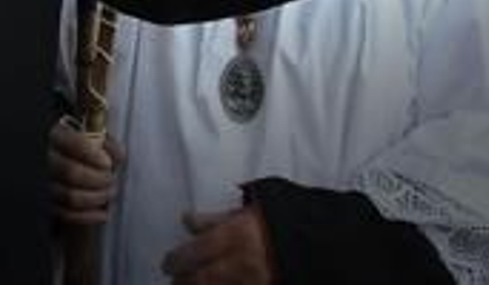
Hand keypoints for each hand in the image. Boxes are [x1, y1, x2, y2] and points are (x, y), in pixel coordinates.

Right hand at [47, 117, 124, 224]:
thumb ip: (111, 146)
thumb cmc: (100, 154)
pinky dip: (90, 216)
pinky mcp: (54, 206)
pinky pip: (68, 216)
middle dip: (97, 179)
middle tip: (111, 179)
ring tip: (110, 193)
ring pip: (70, 196)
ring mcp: (50, 184)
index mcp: (60, 136)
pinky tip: (104, 212)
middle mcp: (51, 160)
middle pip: (69, 172)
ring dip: (96, 197)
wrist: (93, 173)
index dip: (88, 153)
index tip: (107, 162)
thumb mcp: (107, 142)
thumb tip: (117, 157)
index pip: (67, 141)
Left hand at [160, 206, 275, 283]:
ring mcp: (251, 283)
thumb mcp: (251, 211)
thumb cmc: (283, 222)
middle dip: (182, 281)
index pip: (194, 252)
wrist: (320, 243)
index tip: (167, 263)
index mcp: (237, 236)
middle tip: (174, 280)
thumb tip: (187, 220)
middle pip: (199, 280)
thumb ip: (218, 218)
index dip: (176, 260)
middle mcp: (241, 264)